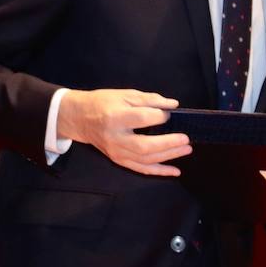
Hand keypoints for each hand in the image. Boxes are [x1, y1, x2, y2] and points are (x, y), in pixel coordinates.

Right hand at [56, 88, 189, 175]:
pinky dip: (159, 171)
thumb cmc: (103, 103)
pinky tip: (175, 171)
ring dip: (169, 156)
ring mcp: (116, 152)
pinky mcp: (118, 160)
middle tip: (186, 138)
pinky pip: (141, 169)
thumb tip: (173, 105)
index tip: (169, 114)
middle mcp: (115, 138)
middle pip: (144, 146)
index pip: (141, 119)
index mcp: (114, 117)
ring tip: (186, 149)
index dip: (159, 116)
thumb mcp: (124, 95)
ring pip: (145, 159)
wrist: (79, 118)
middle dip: (168, 143)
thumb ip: (149, 99)